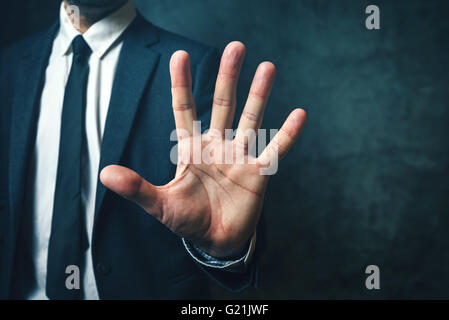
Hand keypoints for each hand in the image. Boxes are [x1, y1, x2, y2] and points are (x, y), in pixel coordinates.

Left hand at [100, 42, 306, 257]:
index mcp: (191, 149)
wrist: (216, 240)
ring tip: (268, 67)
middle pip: (222, 104)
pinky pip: (275, 149)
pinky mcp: (258, 173)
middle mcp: (216, 146)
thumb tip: (104, 174)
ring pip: (251, 119)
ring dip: (259, 94)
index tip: (179, 56)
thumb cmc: (187, 220)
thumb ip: (137, 188)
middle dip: (228, 76)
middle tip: (236, 46)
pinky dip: (287, 134)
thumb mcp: (160, 204)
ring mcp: (239, 157)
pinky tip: (299, 114)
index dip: (182, 84)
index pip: (184, 109)